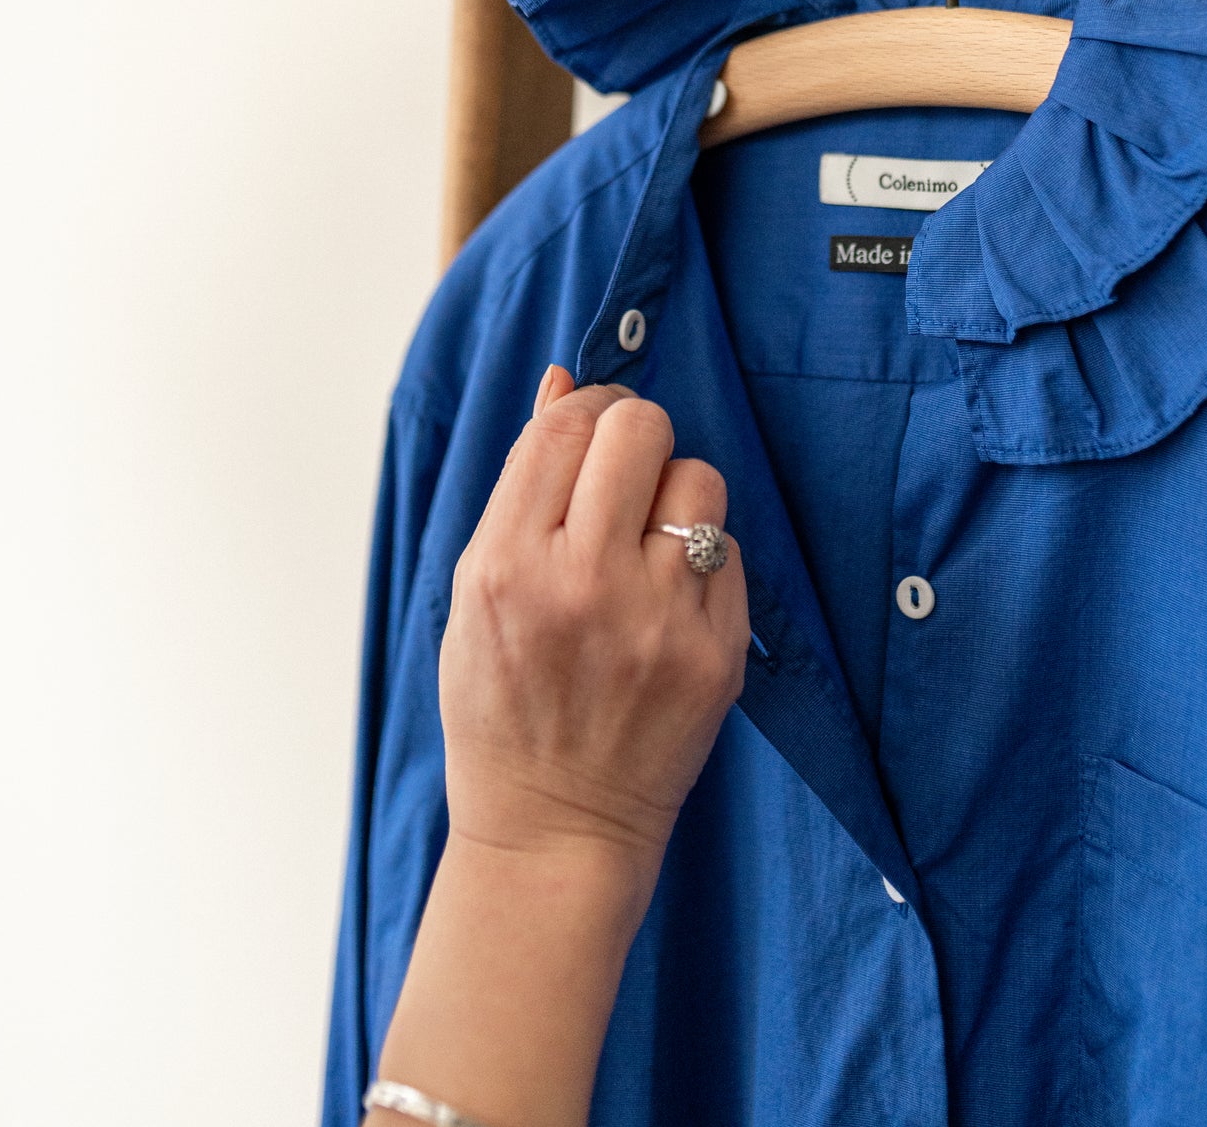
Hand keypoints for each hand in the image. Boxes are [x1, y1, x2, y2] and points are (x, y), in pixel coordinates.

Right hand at [439, 369, 748, 886]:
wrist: (555, 825)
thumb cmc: (503, 701)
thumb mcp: (475, 590)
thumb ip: (521, 485)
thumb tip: (563, 382)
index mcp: (506, 565)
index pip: (566, 426)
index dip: (584, 411)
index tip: (588, 434)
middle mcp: (584, 585)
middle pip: (640, 430)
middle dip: (634, 435)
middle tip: (623, 475)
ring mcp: (658, 621)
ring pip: (699, 480)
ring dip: (676, 495)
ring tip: (648, 542)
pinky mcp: (717, 655)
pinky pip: (731, 552)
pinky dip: (703, 562)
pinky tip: (669, 602)